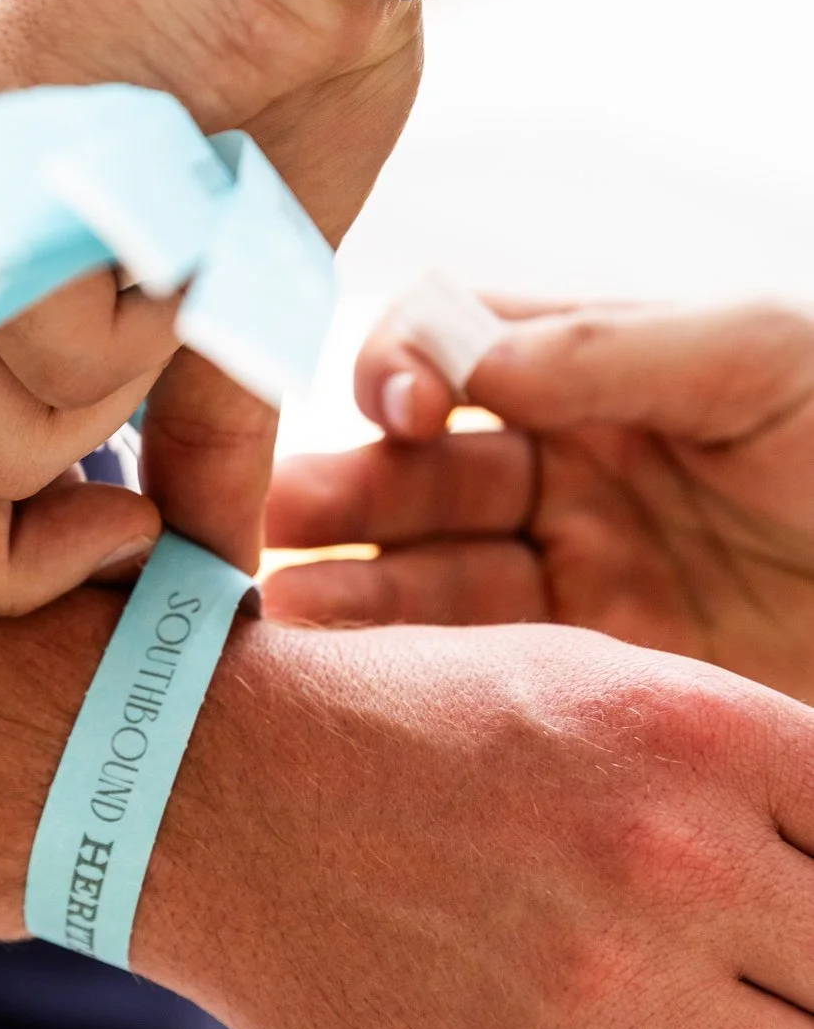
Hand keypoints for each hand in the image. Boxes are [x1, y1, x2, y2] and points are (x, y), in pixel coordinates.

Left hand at [0, 0, 420, 611]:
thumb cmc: (275, 80)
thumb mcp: (242, 304)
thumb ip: (199, 442)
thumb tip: (216, 580)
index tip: (128, 541)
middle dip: (31, 529)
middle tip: (139, 456)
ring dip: (130, 366)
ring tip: (176, 235)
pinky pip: (36, 332)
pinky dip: (147, 296)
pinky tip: (174, 187)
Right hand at [138, 613, 813, 1028]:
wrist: (212, 794)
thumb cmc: (406, 725)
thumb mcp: (582, 682)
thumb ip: (731, 772)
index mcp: (692, 733)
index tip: (790, 898)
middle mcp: (669, 863)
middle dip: (807, 971)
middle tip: (742, 959)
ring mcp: (601, 995)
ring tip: (666, 1003)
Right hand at [264, 298, 813, 704]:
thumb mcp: (767, 357)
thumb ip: (611, 348)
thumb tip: (459, 364)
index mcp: (599, 370)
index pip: (455, 351)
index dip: (407, 370)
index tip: (400, 411)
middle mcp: (571, 469)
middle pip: (421, 472)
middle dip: (342, 491)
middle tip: (264, 526)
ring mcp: (580, 576)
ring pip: (433, 574)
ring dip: (353, 588)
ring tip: (281, 613)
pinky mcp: (603, 678)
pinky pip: (490, 668)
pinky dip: (416, 671)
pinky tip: (355, 680)